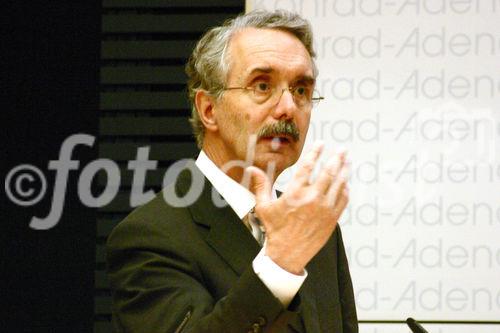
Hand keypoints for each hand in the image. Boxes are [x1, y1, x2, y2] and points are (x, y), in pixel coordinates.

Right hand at [247, 142, 349, 274]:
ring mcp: (325, 208)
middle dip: (336, 158)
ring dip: (344, 170)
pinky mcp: (332, 218)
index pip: (308, 166)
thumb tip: (251, 169)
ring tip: (347, 162)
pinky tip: (345, 183)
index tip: (320, 143)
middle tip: (342, 149)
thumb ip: (261, 185)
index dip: (315, 152)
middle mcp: (312, 198)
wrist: (288, 254)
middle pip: (328, 172)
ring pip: (339, 184)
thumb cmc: (275, 230)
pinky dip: (345, 189)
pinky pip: (343, 199)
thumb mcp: (264, 206)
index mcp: (295, 193)